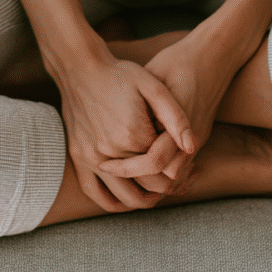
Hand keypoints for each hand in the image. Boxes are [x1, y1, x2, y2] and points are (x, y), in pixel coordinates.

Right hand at [51, 45, 195, 211]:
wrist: (81, 68)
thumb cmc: (120, 75)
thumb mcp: (153, 87)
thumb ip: (175, 118)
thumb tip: (192, 146)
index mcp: (133, 136)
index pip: (165, 168)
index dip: (183, 171)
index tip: (193, 166)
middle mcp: (110, 152)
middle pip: (148, 186)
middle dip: (170, 188)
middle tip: (184, 182)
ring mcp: (91, 157)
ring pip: (125, 197)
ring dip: (146, 199)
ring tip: (161, 190)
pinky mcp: (78, 157)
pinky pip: (95, 193)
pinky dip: (115, 203)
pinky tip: (130, 197)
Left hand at [96, 29, 239, 182]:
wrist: (214, 57)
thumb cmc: (179, 62)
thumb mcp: (153, 78)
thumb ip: (139, 106)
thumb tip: (115, 129)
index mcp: (180, 125)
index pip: (153, 161)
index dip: (126, 167)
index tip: (103, 163)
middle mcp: (191, 140)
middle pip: (164, 179)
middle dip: (138, 180)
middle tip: (109, 171)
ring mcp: (197, 142)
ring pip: (174, 178)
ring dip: (151, 180)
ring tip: (121, 172)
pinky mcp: (198, 140)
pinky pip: (181, 169)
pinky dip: (162, 173)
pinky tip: (140, 165)